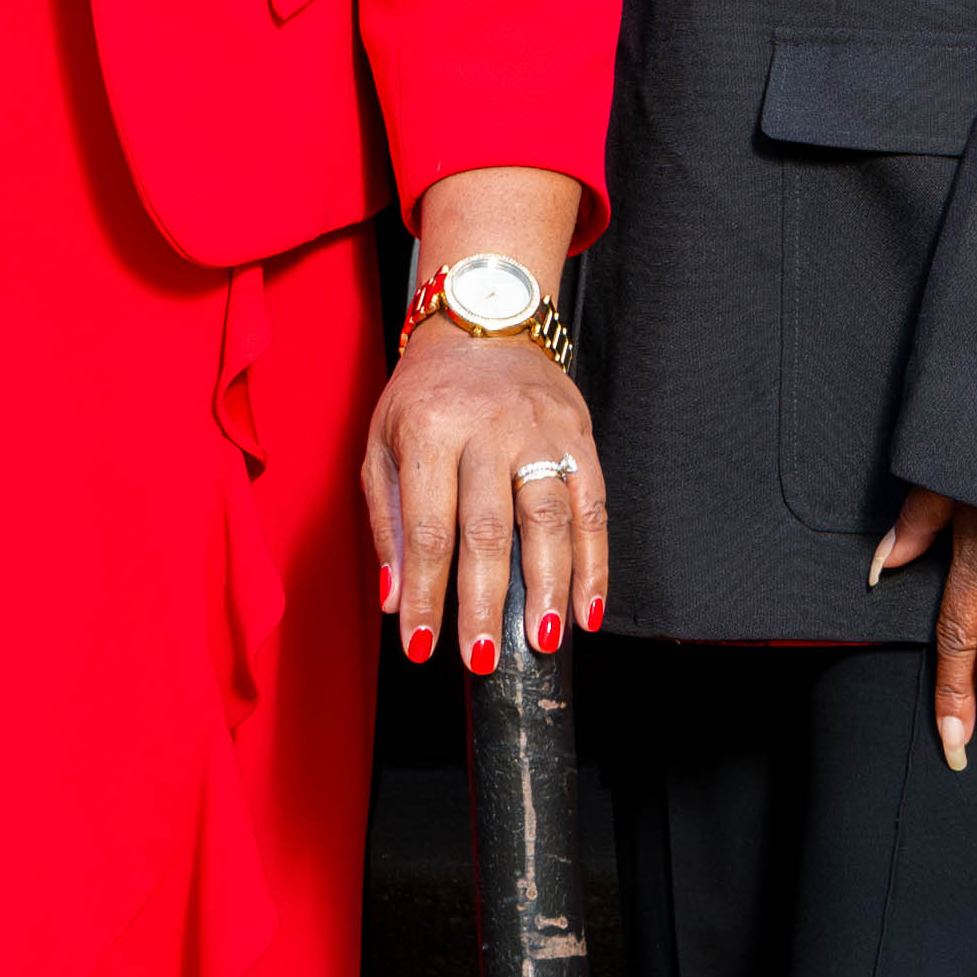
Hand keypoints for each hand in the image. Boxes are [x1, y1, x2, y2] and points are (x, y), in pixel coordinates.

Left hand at [367, 324, 605, 674]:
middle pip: (488, 529)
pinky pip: (593, 506)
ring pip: (549, 519)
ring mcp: (540, 432)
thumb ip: (386, 520)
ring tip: (540, 642)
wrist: (484, 317)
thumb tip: (394, 599)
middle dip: (485, 603)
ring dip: (547, 588)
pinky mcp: (579, 436)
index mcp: (430, 429)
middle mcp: (488, 429)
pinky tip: (587, 609)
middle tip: (482, 660)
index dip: (425, 593)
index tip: (421, 646)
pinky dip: (595, 563)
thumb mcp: (381, 441)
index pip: (426, 526)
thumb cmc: (425, 392)